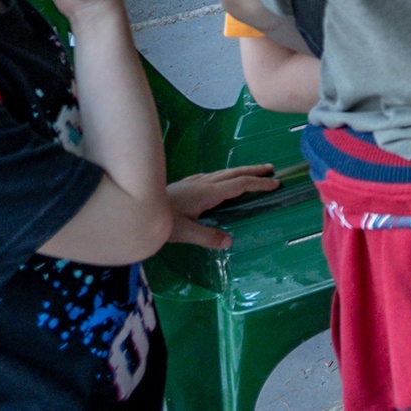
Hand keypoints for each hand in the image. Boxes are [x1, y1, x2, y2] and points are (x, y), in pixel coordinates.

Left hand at [165, 165, 280, 247]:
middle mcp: (203, 183)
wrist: (135, 207)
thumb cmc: (159, 221)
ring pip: (222, 173)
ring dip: (240, 172)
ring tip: (252, 173)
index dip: (258, 184)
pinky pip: (212, 176)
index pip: (239, 185)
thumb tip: (230, 241)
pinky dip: (225, 176)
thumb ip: (207, 237)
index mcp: (207, 193)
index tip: (275, 184)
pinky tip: (219, 181)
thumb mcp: (183, 233)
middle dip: (253, 171)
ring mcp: (193, 182)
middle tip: (271, 170)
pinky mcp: (185, 185)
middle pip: (233, 173)